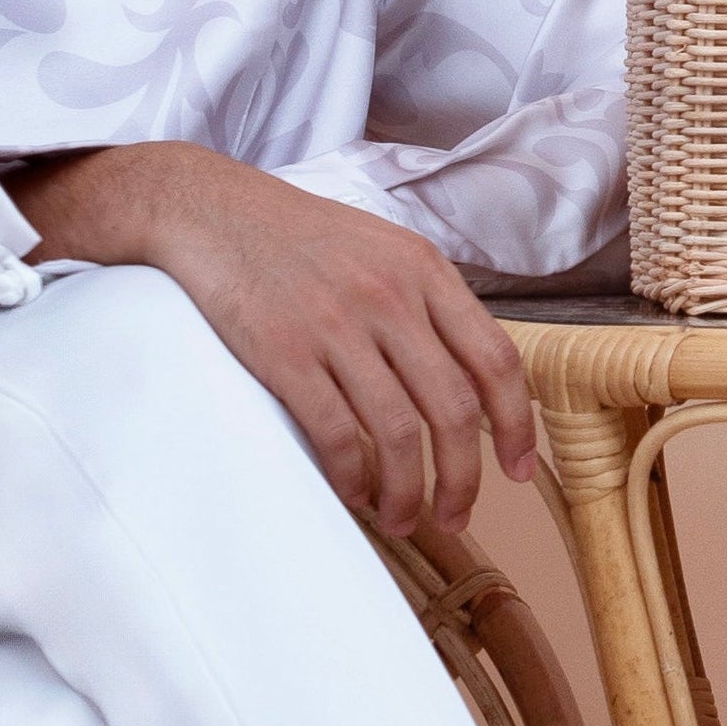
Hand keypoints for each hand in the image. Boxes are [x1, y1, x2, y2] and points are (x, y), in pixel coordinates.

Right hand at [11, 144, 535, 535]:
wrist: (208, 208)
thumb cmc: (296, 236)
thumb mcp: (381, 248)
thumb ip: (427, 304)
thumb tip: (471, 380)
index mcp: (424, 271)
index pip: (496, 360)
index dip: (517, 426)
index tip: (519, 470)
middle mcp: (390, 298)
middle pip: (455, 410)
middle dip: (464, 479)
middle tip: (456, 514)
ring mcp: (337, 326)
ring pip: (399, 434)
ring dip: (408, 493)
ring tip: (402, 517)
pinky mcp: (285, 353)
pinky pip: (338, 435)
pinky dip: (353, 477)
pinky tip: (354, 492)